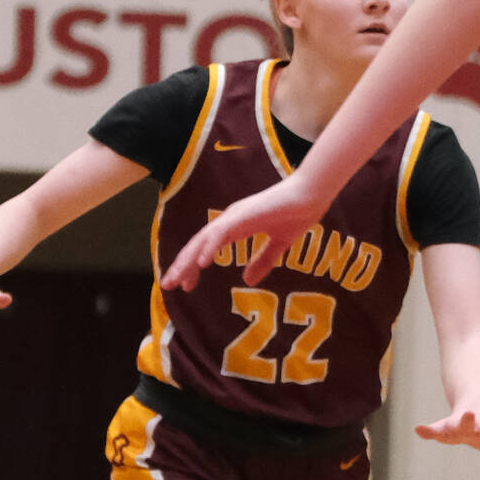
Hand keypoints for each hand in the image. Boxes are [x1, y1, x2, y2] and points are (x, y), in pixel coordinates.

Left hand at [162, 174, 325, 292]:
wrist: (312, 195)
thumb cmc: (298, 213)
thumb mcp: (279, 244)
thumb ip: (263, 260)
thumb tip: (247, 281)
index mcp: (236, 226)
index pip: (206, 248)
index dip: (193, 266)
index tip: (185, 285)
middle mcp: (230, 220)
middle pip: (198, 245)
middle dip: (182, 265)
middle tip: (168, 285)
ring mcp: (235, 215)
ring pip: (204, 240)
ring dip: (188, 259)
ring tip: (177, 278)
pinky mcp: (244, 214)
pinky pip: (222, 232)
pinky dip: (210, 247)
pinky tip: (202, 263)